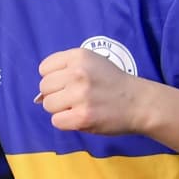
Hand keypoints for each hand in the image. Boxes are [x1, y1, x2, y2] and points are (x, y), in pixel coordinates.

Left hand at [38, 45, 163, 139]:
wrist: (140, 102)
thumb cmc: (112, 83)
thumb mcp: (92, 63)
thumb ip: (66, 71)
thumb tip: (39, 96)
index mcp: (79, 56)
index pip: (44, 68)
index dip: (54, 78)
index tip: (69, 83)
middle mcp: (78, 73)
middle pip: (44, 87)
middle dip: (56, 94)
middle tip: (75, 97)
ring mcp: (80, 95)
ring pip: (48, 105)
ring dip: (60, 109)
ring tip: (79, 107)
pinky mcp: (83, 116)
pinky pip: (57, 121)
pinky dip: (66, 122)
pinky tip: (81, 117)